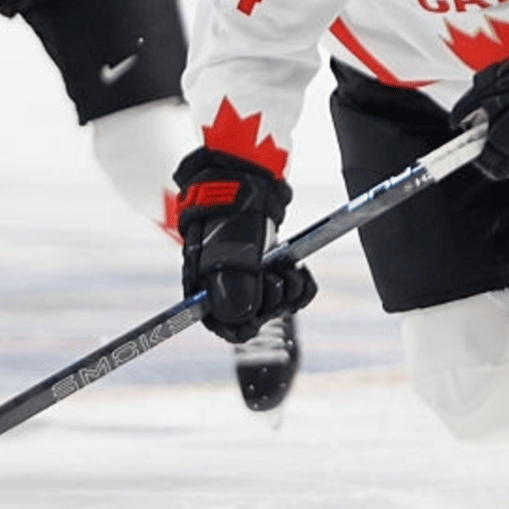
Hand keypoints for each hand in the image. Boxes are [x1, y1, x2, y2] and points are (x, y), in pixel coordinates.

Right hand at [174, 148, 317, 343]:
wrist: (247, 181)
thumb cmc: (228, 212)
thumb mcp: (227, 249)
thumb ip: (233, 286)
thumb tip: (242, 321)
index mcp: (207, 284)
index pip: (220, 323)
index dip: (237, 326)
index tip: (255, 321)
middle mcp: (230, 284)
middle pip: (253, 315)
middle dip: (269, 302)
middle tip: (275, 279)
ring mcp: (254, 276)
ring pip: (276, 304)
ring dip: (288, 292)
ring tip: (288, 271)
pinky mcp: (275, 268)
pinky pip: (295, 292)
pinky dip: (301, 285)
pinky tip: (299, 271)